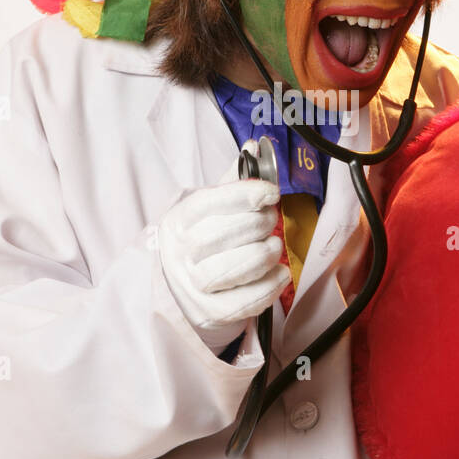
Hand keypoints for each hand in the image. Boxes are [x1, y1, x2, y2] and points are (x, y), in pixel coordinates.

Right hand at [158, 165, 290, 348]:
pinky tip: (279, 273)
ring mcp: (194, 286)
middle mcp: (181, 253)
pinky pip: (247, 301)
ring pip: (238, 267)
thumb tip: (254, 146)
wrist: (183, 287)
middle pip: (224, 234)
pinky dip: (270, 285)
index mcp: (180, 220)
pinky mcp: (211, 312)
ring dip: (265, 253)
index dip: (245, 194)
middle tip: (271, 220)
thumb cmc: (204, 241)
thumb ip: (233, 180)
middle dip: (260, 223)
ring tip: (272, 246)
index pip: (210, 202)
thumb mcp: (209, 208)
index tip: (271, 192)